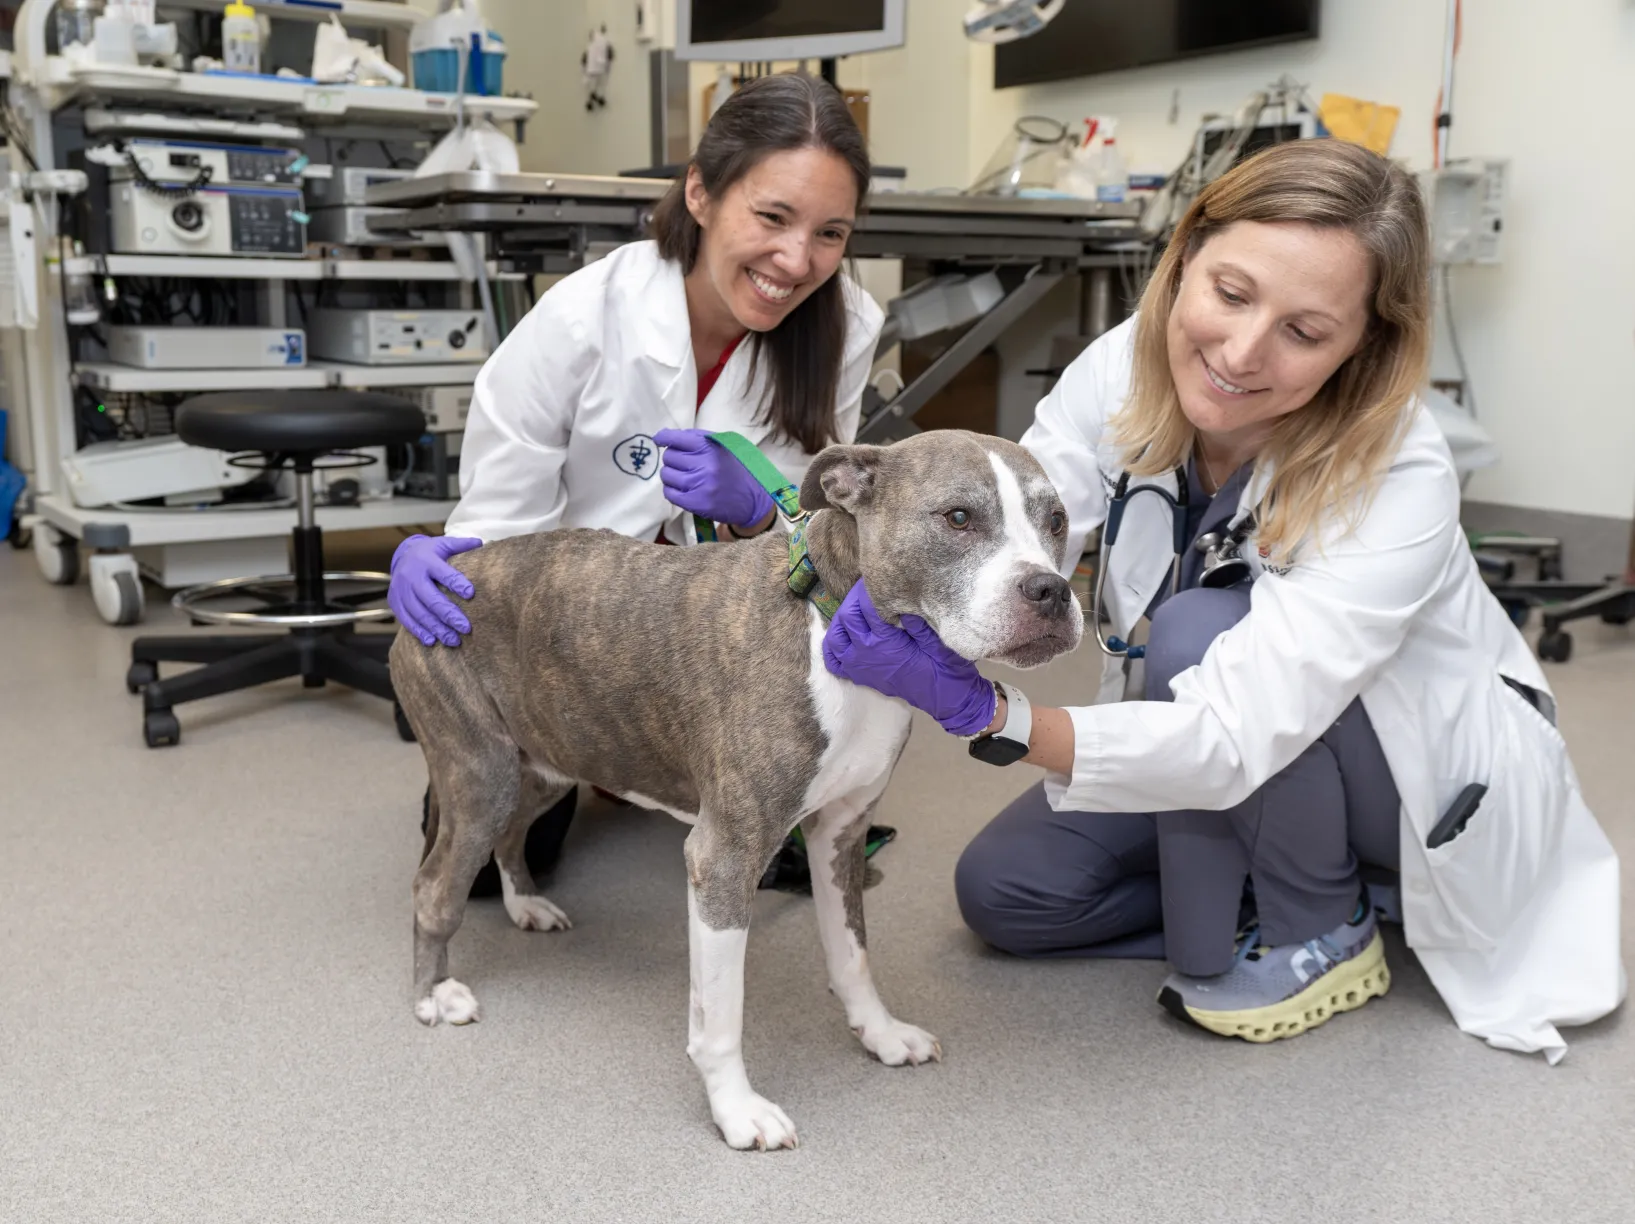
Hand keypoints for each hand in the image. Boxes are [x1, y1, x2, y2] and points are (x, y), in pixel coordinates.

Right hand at [388, 533, 483, 646]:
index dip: (456, 583)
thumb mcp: (443, 544)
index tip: (471, 594)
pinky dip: (419, 631)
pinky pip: (406, 620)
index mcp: (426, 560)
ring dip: (437, 628)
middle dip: (449, 615)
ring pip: (419, 613)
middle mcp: (411, 576)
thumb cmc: (430, 553)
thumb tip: (481, 542)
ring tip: (454, 640)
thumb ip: (461, 545)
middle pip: (431, 598)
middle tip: (466, 628)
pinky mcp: (395, 602)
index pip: (443, 573)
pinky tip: (432, 641)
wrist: (402, 556)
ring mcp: (401, 590)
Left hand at [654, 428, 774, 530]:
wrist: (753, 500)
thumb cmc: (736, 469)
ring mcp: (699, 485)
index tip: (659, 440)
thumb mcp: (724, 446)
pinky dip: (672, 490)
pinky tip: (683, 489)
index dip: (664, 438)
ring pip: (667, 475)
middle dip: (673, 459)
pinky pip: (669, 493)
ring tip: (684, 477)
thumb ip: (698, 439)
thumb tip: (666, 436)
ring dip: (671, 475)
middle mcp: (704, 465)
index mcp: (711, 447)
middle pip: (669, 456)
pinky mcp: (696, 503)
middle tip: (684, 464)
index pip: (676, 439)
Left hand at [821, 583, 996, 736]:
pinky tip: (846, 639)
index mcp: (885, 640)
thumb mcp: (936, 638)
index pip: (865, 606)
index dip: (868, 590)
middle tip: (868, 594)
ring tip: (857, 613)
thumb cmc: (944, 667)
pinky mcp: (861, 677)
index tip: (877, 580)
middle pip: (847, 618)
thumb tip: (900, 597)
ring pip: (835, 639)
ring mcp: (860, 667)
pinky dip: (834, 649)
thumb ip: (915, 619)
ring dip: (841, 623)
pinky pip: (835, 663)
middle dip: (853, 601)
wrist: (946, 698)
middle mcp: (866, 652)